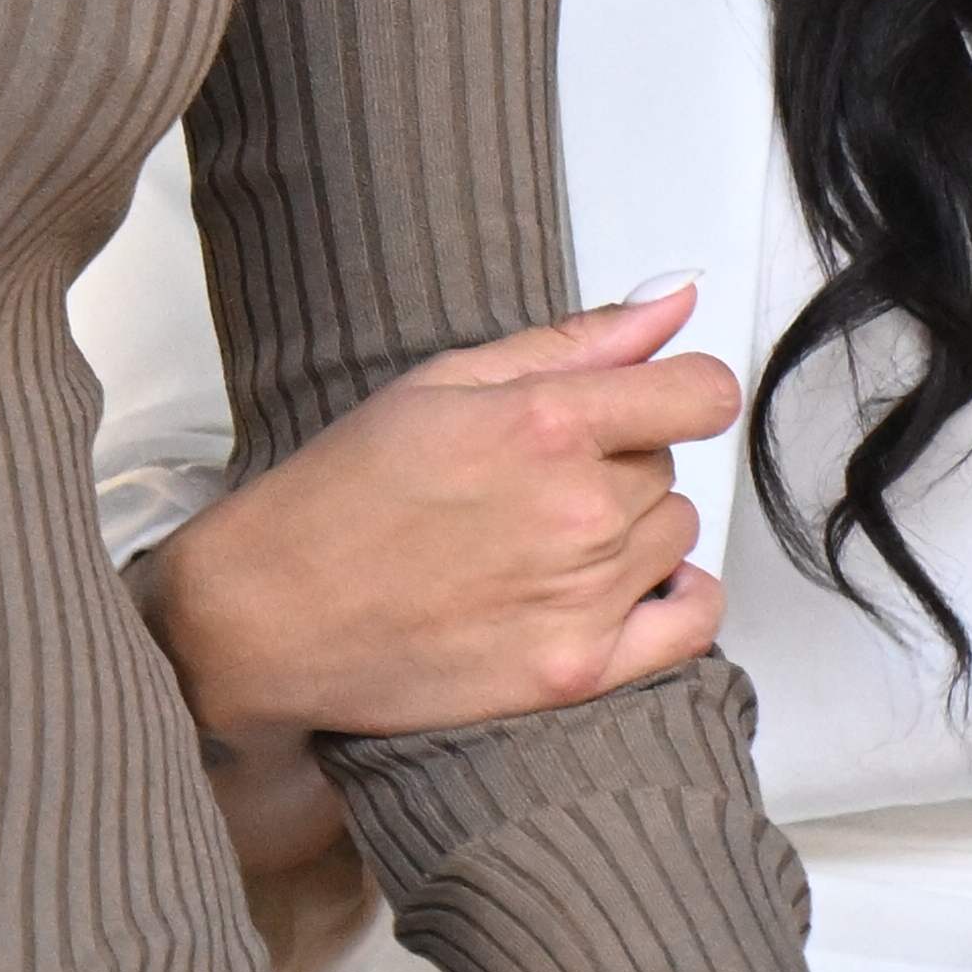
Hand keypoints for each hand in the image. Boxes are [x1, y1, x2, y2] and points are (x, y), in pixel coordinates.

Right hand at [132, 281, 735, 744]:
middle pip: (668, 464)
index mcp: (546, 425)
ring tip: (547, 535)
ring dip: (632, 527)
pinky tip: (634, 585)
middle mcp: (578, 511)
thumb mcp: (446, 382)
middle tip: (536, 478)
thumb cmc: (342, 494)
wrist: (271, 617)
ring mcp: (581, 597)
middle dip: (619, 459)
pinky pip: (691, 622)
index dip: (684, 389)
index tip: (657, 400)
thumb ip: (575, 342)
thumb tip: (675, 300)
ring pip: (674, 533)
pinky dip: (679, 598)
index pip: (700, 393)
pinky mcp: (576, 671)